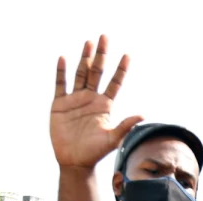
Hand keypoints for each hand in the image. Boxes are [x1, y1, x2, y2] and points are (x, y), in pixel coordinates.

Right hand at [51, 35, 144, 169]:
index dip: (121, 70)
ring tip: (88, 42)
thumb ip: (125, 126)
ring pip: (80, 74)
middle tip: (104, 37)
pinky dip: (61, 72)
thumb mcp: (112, 139)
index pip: (115, 83)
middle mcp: (91, 98)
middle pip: (97, 72)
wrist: (74, 161)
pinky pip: (60, 84)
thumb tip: (143, 115)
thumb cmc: (95, 152)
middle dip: (101, 55)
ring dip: (84, 58)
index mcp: (105, 105)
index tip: (127, 55)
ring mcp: (75, 100)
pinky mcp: (60, 104)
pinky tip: (63, 58)